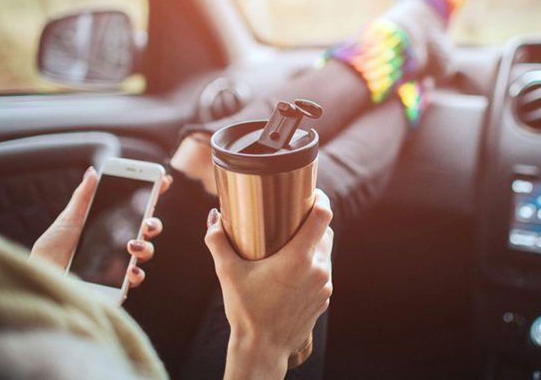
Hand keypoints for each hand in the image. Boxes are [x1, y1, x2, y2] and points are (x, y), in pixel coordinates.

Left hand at [30, 166, 171, 287]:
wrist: (40, 274)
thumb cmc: (53, 247)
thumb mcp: (69, 218)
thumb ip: (84, 196)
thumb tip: (93, 171)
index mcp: (111, 224)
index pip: (138, 208)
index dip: (154, 193)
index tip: (164, 180)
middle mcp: (119, 243)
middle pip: (148, 230)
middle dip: (154, 224)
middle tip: (147, 222)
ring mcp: (120, 263)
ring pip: (146, 253)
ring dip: (145, 248)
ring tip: (132, 246)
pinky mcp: (115, 284)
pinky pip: (135, 279)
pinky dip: (136, 274)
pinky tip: (129, 271)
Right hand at [205, 189, 333, 379]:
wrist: (262, 348)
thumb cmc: (245, 311)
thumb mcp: (227, 273)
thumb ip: (218, 242)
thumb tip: (214, 218)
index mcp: (299, 258)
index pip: (323, 216)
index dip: (320, 199)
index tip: (312, 192)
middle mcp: (318, 269)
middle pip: (326, 231)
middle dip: (313, 221)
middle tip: (294, 216)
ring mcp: (324, 285)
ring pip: (326, 252)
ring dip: (313, 244)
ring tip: (293, 241)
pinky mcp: (324, 298)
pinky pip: (323, 272)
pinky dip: (313, 265)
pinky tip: (295, 268)